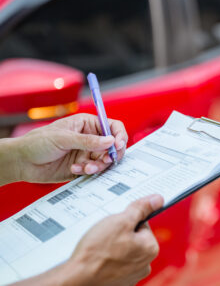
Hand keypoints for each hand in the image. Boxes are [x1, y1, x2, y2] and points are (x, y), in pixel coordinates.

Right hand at [12, 195, 163, 285]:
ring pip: (124, 251)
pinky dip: (108, 260)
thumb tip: (157, 200)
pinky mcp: (118, 281)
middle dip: (120, 234)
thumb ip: (140, 209)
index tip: (115, 225)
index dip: (127, 221)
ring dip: (113, 247)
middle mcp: (144, 264)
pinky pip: (115, 264)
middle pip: (134, 238)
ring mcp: (131, 275)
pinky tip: (98, 259)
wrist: (76, 279)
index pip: (143, 224)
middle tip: (105, 236)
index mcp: (150, 248)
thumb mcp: (120, 221)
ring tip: (100, 248)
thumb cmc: (97, 252)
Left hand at [13, 113, 127, 182]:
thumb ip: (88, 141)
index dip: (119, 136)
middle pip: (113, 146)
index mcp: (88, 124)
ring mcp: (87, 153)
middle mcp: (90, 138)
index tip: (118, 146)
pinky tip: (74, 169)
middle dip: (110, 154)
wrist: (22, 162)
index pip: (113, 127)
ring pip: (105, 160)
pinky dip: (87, 172)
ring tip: (85, 168)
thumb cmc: (38, 142)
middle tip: (104, 161)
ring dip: (98, 165)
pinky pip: (94, 171)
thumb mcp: (63, 138)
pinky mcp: (83, 167)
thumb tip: (110, 141)